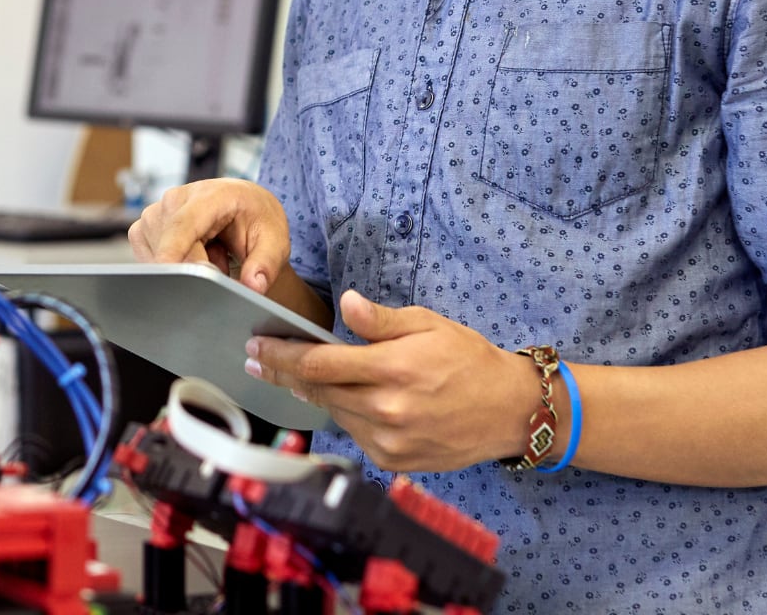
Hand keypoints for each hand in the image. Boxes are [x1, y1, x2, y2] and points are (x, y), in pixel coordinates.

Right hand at [127, 178, 289, 294]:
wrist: (244, 207)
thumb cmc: (257, 220)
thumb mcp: (275, 241)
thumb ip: (265, 264)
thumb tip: (253, 285)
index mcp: (211, 194)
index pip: (184, 223)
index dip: (173, 248)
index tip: (167, 270)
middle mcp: (177, 198)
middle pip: (168, 244)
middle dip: (190, 269)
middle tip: (223, 268)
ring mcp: (157, 211)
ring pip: (156, 254)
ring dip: (182, 268)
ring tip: (211, 256)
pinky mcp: (146, 227)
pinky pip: (149, 258)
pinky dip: (170, 267)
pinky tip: (191, 257)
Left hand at [245, 290, 543, 471]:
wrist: (510, 410)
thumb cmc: (468, 359)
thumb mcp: (427, 324)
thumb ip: (380, 320)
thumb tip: (344, 303)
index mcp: (392, 370)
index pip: (318, 364)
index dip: (280, 356)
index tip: (256, 346)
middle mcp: (386, 410)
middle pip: (318, 390)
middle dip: (284, 373)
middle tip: (258, 359)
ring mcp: (390, 441)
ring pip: (335, 413)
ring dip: (317, 393)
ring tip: (301, 374)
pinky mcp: (395, 462)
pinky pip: (356, 435)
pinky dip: (347, 415)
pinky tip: (350, 399)